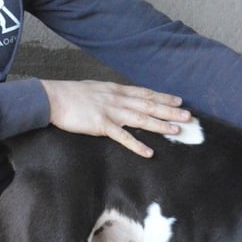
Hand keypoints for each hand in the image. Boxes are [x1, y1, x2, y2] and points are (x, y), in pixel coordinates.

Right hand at [39, 79, 191, 157]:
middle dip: (170, 111)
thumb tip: (122, 98)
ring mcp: (110, 112)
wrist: (52, 98)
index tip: (179, 101)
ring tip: (176, 131)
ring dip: (160, 125)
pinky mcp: (101, 125)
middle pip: (149, 105)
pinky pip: (122, 137)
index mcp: (116, 90)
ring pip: (141, 119)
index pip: (145, 93)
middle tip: (188, 116)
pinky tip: (149, 152)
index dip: (163, 98)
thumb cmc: (71, 94)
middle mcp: (118, 99)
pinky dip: (137, 145)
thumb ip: (111, 94)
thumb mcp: (96, 89)